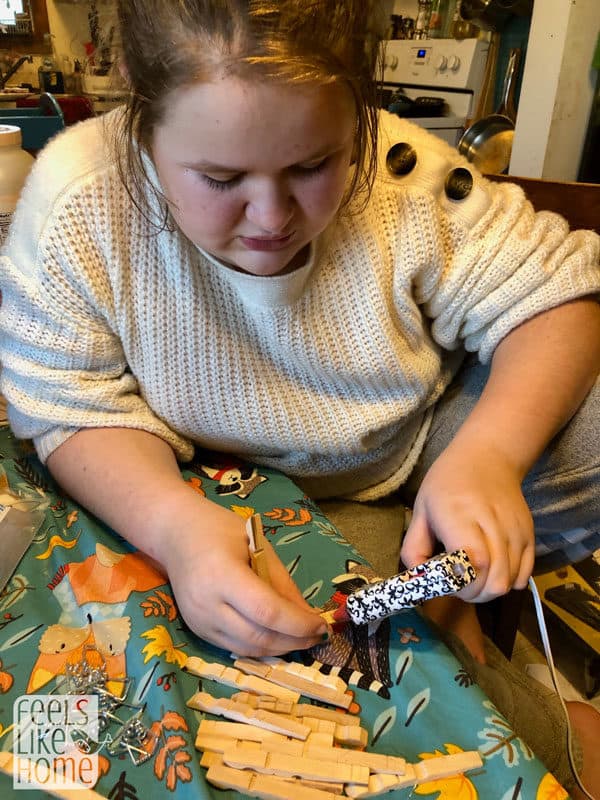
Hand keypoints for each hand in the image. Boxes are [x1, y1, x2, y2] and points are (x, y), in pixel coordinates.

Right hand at [160, 498, 327, 655]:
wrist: (175, 533)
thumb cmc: (219, 530)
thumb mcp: (257, 544)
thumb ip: (282, 581)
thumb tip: (308, 615)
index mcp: (222, 575)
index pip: (266, 611)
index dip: (297, 624)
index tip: (321, 625)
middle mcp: (207, 605)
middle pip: (257, 636)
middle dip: (294, 641)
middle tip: (318, 636)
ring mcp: (199, 622)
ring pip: (247, 649)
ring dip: (280, 649)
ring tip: (303, 639)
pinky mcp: (197, 630)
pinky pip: (235, 647)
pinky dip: (261, 647)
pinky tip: (279, 638)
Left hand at [400, 440, 534, 602]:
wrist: (488, 458)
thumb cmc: (447, 484)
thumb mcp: (421, 510)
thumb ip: (414, 548)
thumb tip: (418, 581)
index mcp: (460, 516)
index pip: (473, 563)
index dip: (462, 584)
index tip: (447, 582)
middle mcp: (493, 524)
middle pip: (494, 581)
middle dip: (472, 594)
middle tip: (457, 583)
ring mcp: (516, 531)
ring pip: (509, 583)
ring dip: (487, 590)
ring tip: (472, 576)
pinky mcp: (530, 535)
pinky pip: (523, 577)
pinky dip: (506, 583)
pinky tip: (491, 570)